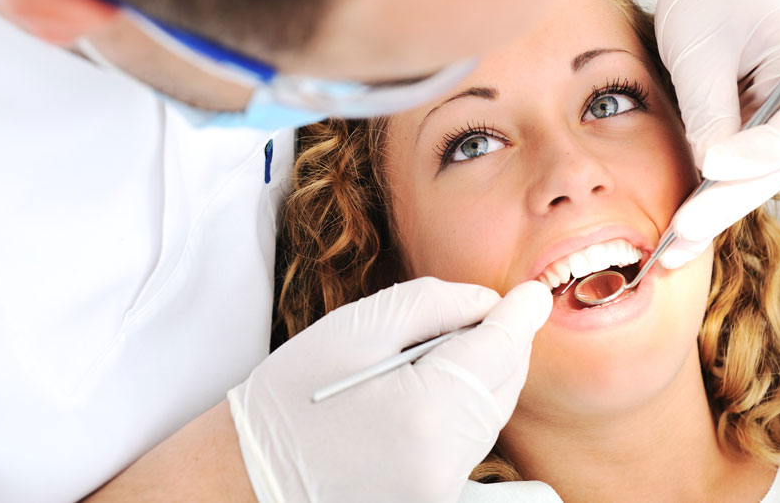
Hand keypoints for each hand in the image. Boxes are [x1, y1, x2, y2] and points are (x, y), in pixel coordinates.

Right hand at [228, 277, 551, 502]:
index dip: (517, 317)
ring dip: (482, 379)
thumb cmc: (289, 399)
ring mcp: (440, 494)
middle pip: (502, 387)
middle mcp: (442, 464)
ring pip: (489, 419)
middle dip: (501, 346)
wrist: (247, 479)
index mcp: (423, 411)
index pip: (498, 352)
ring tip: (438, 356)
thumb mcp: (352, 330)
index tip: (532, 295)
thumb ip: (432, 304)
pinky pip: (470, 449)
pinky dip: (465, 415)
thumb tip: (491, 303)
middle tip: (479, 316)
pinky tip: (432, 395)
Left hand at [654, 0, 779, 267]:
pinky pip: (740, 167)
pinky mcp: (762, 125)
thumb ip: (708, 110)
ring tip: (671, 250)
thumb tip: (709, 172)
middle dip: (727, 199)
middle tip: (681, 232)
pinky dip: (709, 195)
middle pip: (778, 160)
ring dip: (715, 211)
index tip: (712, 167)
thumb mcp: (700, 48)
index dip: (760, 151)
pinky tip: (677, 232)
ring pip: (758, 174)